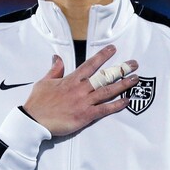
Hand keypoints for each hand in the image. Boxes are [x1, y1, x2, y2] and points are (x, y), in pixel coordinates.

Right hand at [22, 44, 137, 135]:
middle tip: (133, 64)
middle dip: (120, 69)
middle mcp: (80, 89)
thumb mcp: (44, 82)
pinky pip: (104, 109)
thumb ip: (54, 70)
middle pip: (104, 76)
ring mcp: (83, 102)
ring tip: (135, 79)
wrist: (34, 120)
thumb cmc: (38, 102)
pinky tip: (126, 101)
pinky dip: (116, 105)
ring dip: (123, 84)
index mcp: (70, 80)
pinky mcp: (85, 116)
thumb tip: (57, 57)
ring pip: (107, 91)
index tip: (113, 49)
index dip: (102, 56)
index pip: (89, 65)